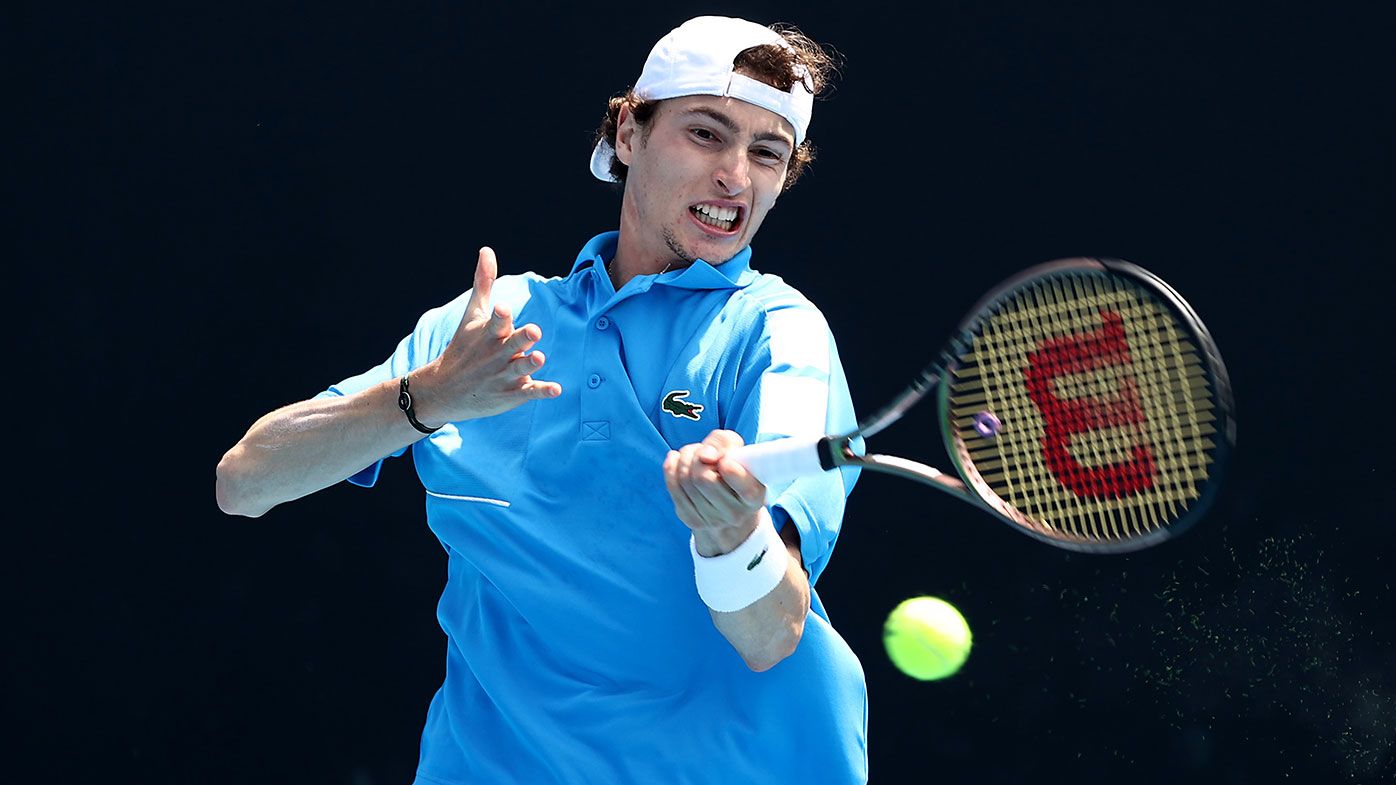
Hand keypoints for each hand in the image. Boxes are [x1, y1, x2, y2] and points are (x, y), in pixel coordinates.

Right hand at [412, 247, 562, 425]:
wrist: (443, 390)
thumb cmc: (463, 347)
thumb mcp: (471, 315)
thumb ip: (483, 283)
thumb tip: (487, 249)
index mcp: (487, 334)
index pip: (495, 322)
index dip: (500, 315)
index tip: (503, 308)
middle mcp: (495, 354)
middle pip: (511, 344)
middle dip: (521, 338)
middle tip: (534, 331)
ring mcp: (502, 376)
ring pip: (519, 369)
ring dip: (529, 364)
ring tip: (540, 358)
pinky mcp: (510, 395)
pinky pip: (528, 393)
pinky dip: (541, 391)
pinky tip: (556, 389)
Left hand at [664, 430, 769, 555]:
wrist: (727, 501)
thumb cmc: (735, 468)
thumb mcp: (738, 449)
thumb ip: (725, 443)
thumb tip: (705, 455)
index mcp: (754, 497)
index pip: (743, 487)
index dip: (732, 473)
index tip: (725, 462)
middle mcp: (735, 513)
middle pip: (703, 478)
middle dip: (698, 455)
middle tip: (703, 451)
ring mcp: (711, 520)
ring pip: (685, 480)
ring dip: (685, 458)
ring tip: (694, 455)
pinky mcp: (690, 519)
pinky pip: (672, 486)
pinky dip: (672, 466)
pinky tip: (678, 460)